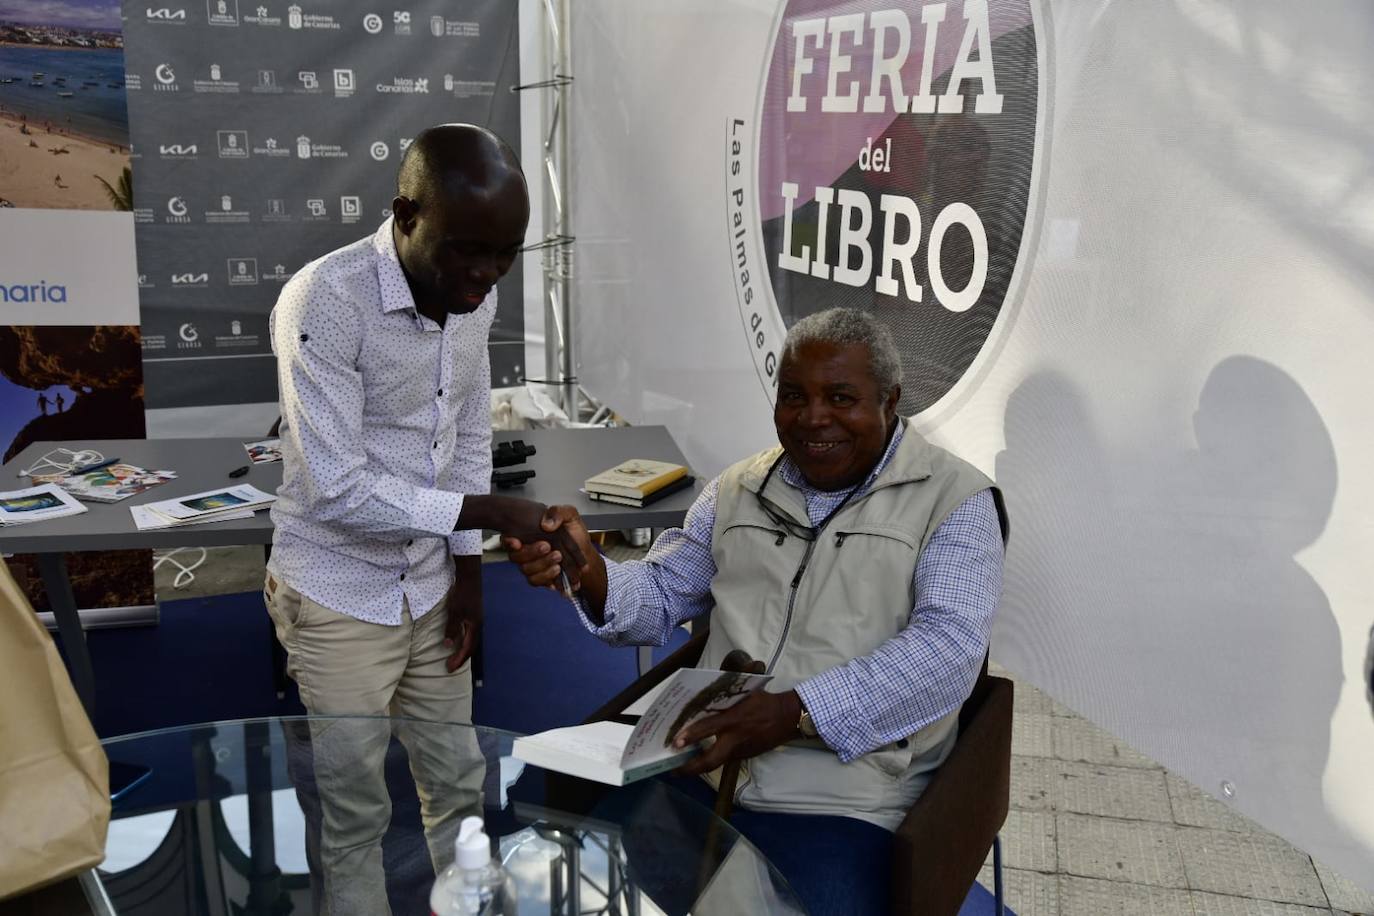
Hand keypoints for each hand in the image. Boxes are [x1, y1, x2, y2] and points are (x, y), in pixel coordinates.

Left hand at [443, 576, 480, 672]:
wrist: (470, 578)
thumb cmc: (462, 595)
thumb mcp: (455, 612)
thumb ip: (452, 629)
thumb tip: (448, 645)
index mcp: (475, 627)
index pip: (468, 649)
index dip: (459, 660)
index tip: (450, 668)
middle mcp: (477, 626)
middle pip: (471, 647)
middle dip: (461, 658)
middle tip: (450, 666)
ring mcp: (476, 620)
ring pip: (471, 640)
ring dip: (462, 650)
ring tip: (454, 657)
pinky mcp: (473, 615)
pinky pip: (469, 633)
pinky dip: (463, 641)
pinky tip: (458, 640)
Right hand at [502, 505, 595, 589]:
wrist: (585, 550)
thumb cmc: (574, 532)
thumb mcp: (569, 515)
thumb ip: (558, 513)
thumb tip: (546, 524)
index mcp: (529, 533)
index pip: (509, 539)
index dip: (508, 542)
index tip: (516, 542)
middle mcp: (527, 549)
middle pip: (517, 557)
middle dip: (531, 553)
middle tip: (547, 546)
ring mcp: (532, 564)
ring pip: (526, 570)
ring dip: (542, 566)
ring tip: (558, 561)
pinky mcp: (540, 576)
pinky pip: (536, 581)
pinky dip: (548, 578)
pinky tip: (558, 572)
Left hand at [672, 689, 802, 775]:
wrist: (788, 718)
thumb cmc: (764, 702)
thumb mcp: (744, 693)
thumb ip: (724, 696)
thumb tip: (703, 694)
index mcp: (733, 720)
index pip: (707, 729)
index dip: (690, 737)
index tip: (675, 743)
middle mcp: (735, 739)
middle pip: (710, 760)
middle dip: (691, 769)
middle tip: (674, 770)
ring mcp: (740, 750)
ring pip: (717, 762)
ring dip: (699, 766)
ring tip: (682, 766)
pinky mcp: (745, 756)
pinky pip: (726, 758)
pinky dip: (713, 759)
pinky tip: (703, 756)